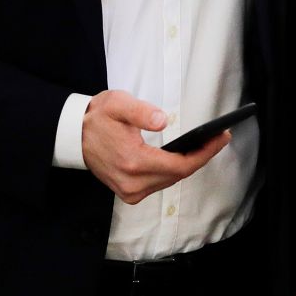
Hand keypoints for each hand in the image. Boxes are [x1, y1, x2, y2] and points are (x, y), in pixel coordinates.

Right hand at [80, 89, 229, 203]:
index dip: (205, 153)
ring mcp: (130, 191)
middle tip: (219, 138)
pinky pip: (160, 183)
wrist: (74, 136)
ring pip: (171, 181)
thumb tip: (163, 121)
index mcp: (133, 161)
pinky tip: (185, 156)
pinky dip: (174, 171)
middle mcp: (132, 182)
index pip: (180, 165)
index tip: (222, 138)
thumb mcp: (118, 104)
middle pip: (179, 175)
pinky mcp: (128, 192)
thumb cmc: (97, 118)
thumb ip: (141, 112)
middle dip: (202, 156)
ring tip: (207, 145)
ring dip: (189, 164)